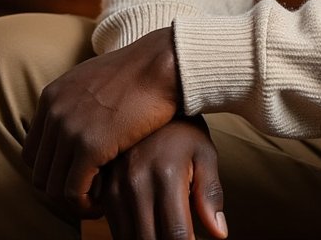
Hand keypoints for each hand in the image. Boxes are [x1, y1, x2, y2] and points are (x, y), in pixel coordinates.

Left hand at [22, 27, 180, 215]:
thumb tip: (75, 127)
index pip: (32, 151)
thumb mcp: (94, 79)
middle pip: (39, 172)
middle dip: (61, 189)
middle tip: (87, 193)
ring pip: (52, 187)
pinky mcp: (90, 145)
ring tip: (96, 201)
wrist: (163, 63)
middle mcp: (54, 112)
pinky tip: (102, 204)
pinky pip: (73, 192)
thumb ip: (76, 102)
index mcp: (52, 97)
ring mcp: (70, 128)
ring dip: (72, 202)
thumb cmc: (140, 72)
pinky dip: (84, 206)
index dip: (52, 170)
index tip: (75, 176)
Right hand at [97, 118, 226, 239]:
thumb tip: (219, 234)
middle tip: (178, 235)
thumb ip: (211, 194)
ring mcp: (115, 186)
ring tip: (164, 230)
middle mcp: (136, 183)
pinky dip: (130, 234)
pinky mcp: (101, 188)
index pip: (176, 234)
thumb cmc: (184, 129)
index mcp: (166, 175)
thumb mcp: (205, 153)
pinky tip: (147, 225)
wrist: (150, 96)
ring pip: (128, 238)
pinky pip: (114, 227)